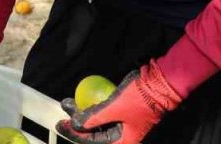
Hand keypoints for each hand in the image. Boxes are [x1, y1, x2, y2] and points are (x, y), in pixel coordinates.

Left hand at [56, 63, 181, 143]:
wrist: (160, 83)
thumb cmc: (139, 98)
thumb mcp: (114, 108)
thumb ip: (94, 117)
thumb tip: (76, 124)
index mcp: (123, 142)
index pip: (93, 141)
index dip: (75, 134)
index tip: (60, 124)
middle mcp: (123, 135)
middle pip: (94, 133)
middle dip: (77, 123)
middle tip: (62, 114)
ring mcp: (123, 123)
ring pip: (98, 122)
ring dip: (83, 113)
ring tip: (68, 102)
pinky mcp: (124, 111)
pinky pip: (104, 112)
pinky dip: (93, 107)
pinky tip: (82, 99)